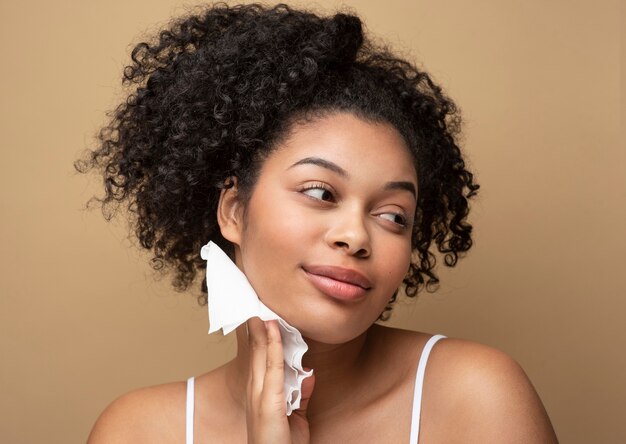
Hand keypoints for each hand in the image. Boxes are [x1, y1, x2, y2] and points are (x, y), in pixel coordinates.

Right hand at [246, 317, 314, 443]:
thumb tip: (308, 376)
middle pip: (256, 351)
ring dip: (264, 331)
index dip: (260, 337)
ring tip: (263, 309)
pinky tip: (274, 331)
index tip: (263, 318)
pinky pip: (273, 367)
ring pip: (262, 354)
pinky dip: (273, 346)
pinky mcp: (269, 402)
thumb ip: (301, 396)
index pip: (258, 358)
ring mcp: (259, 396)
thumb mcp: (296, 418)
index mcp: (258, 394)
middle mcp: (255, 391)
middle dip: (258, 328)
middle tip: (259, 304)